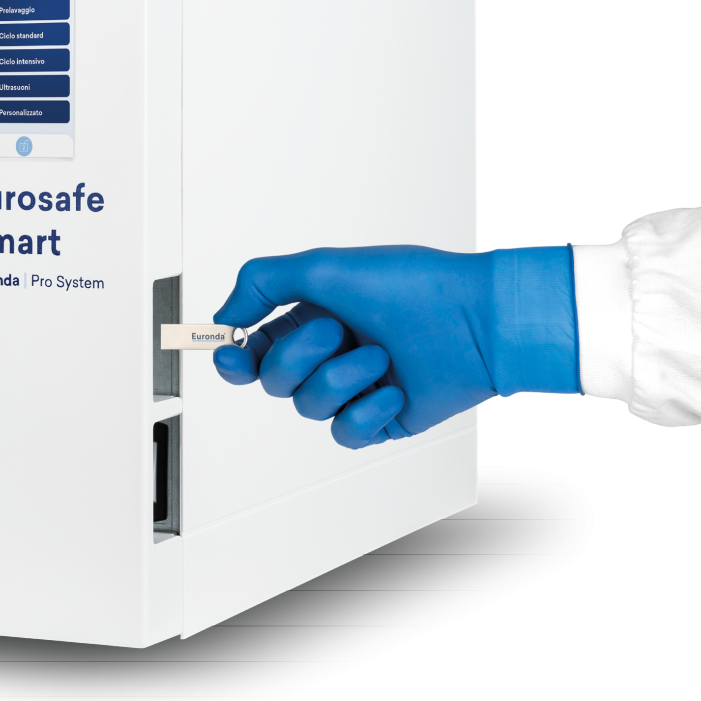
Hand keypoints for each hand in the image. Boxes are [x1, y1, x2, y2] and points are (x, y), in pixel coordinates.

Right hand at [212, 245, 579, 448]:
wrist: (476, 321)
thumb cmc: (413, 286)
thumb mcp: (324, 267)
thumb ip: (262, 282)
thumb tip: (224, 315)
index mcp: (310, 316)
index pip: (254, 347)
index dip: (234, 355)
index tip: (228, 351)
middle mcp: (329, 353)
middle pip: (273, 380)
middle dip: (300, 358)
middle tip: (337, 331)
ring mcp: (354, 388)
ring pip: (308, 407)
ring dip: (342, 380)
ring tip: (379, 355)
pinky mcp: (380, 420)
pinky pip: (346, 433)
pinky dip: (367, 412)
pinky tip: (393, 388)